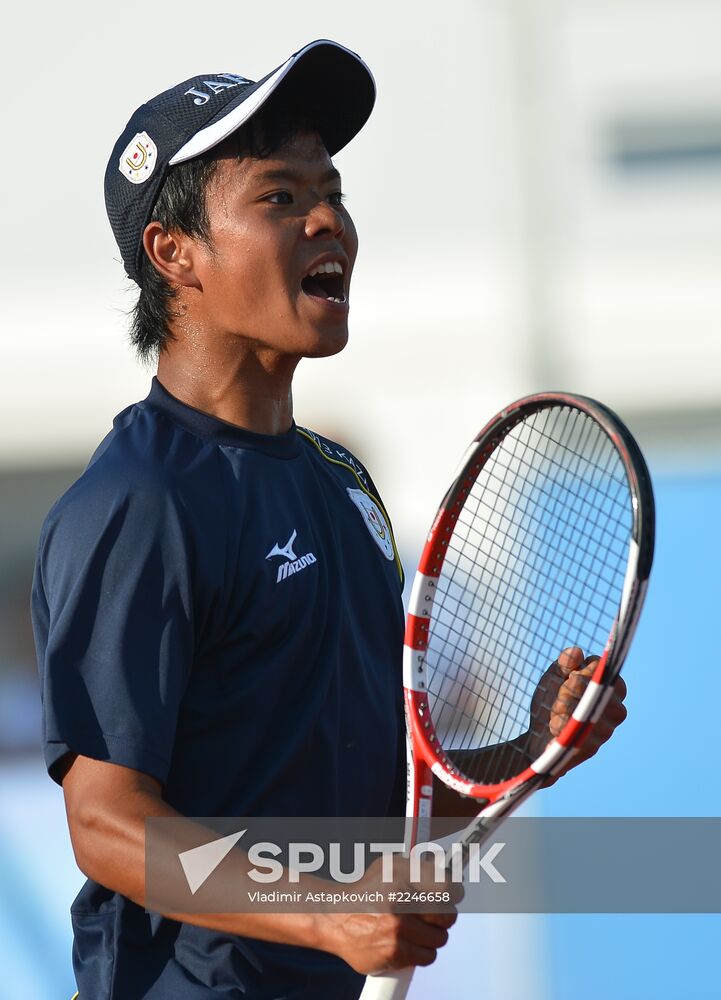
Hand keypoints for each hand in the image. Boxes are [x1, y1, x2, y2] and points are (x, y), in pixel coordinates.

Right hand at [320, 857, 457, 973]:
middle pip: (448, 915)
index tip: (453, 894)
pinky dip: (421, 952)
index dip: (455, 892)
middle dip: (444, 915)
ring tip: (415, 928)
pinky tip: (408, 942)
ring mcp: (397, 929)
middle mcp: (400, 901)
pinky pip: (428, 956)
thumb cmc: (367, 891)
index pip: (448, 887)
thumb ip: (420, 867)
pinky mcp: (394, 953)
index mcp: (401, 875)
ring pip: (440, 938)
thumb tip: (450, 870)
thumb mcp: (391, 866)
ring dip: (432, 935)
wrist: (334, 917)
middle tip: (433, 913)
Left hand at [528, 646, 626, 783]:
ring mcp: (607, 731)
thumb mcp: (554, 677)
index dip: (584, 671)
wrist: (537, 736)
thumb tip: (576, 653)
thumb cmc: (550, 702)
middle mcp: (617, 711)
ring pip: (585, 709)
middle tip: (560, 694)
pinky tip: (552, 727)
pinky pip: (575, 730)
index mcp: (612, 689)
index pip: (605, 671)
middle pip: (596, 689)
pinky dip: (559, 725)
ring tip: (553, 711)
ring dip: (563, 707)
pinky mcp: (592, 747)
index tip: (571, 675)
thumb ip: (565, 663)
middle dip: (571, 689)